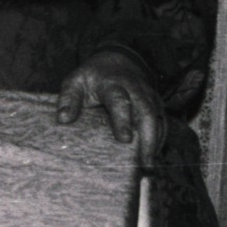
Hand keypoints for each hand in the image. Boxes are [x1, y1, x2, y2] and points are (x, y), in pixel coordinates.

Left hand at [56, 49, 164, 164]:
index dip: (123, 120)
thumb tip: (63, 119)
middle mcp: (136, 90)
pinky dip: (160, 141)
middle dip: (149, 138)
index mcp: (113, 84)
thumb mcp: (76, 81)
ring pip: (158, 120)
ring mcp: (149, 97)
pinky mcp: (156, 105)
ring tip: (148, 167)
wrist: (118, 60)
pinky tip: (152, 157)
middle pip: (147, 113)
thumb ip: (68, 98)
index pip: (120, 101)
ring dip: (156, 143)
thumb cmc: (94, 76)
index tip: (124, 139)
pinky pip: (162, 123)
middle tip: (144, 163)